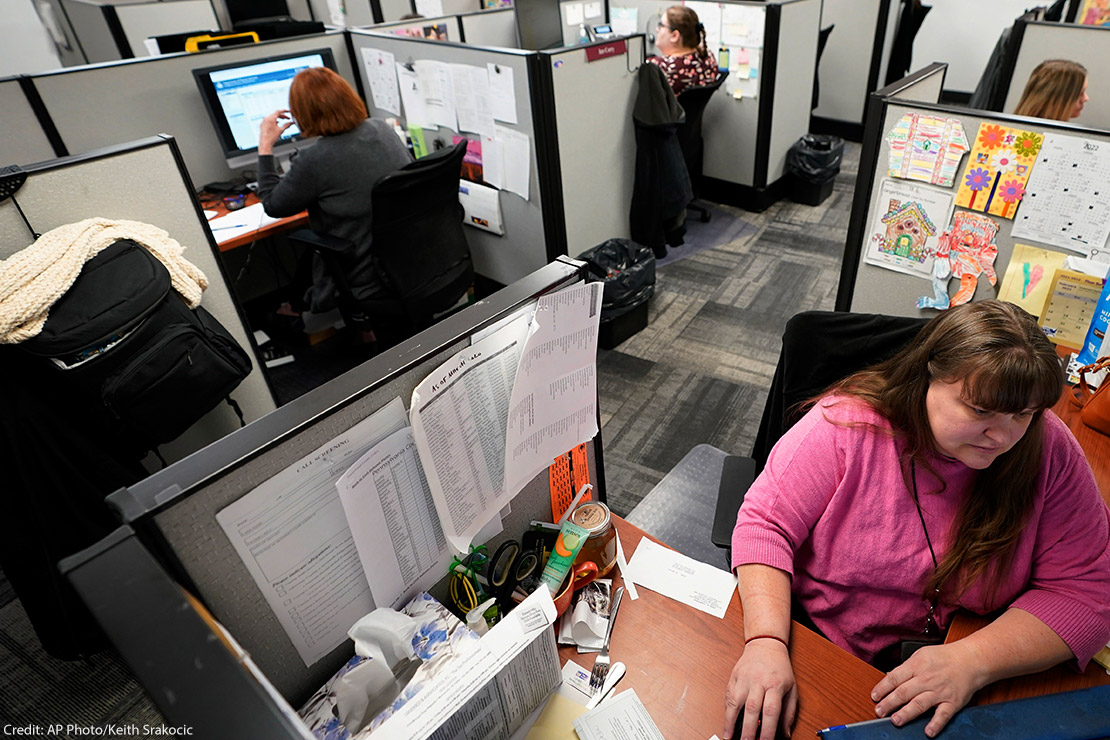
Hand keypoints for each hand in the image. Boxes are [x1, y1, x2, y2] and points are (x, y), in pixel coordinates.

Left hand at [259, 109, 292, 154]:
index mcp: (271, 118)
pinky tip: (276, 124)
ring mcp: (263, 121)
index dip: (284, 111)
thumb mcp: (281, 130)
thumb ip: (287, 125)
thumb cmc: (272, 137)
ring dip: (278, 118)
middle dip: (282, 116)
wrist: (265, 143)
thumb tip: (292, 122)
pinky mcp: (262, 124)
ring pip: (272, 117)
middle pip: (275, 114)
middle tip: (287, 118)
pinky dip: (273, 121)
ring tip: (282, 121)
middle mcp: (266, 118)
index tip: (289, 111)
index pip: (278, 111)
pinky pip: (268, 120)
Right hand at [723, 639, 796, 739]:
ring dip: (732, 722)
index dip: (768, 729)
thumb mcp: (792, 689)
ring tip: (730, 737)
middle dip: (749, 729)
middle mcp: (758, 681)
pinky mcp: (733, 678)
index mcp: (775, 684)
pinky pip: (728, 697)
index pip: (771, 710)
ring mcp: (744, 679)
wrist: (765, 645)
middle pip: (752, 708)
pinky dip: (727, 713)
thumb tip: (785, 734)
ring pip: (736, 702)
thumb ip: (789, 713)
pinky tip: (727, 724)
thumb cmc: (780, 668)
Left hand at [871, 643, 985, 737]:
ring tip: (895, 720)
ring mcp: (939, 692)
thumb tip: (889, 677)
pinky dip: (935, 724)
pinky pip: (943, 715)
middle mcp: (926, 679)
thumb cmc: (944, 657)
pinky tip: (928, 732)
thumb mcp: (921, 655)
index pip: (894, 678)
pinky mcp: (952, 702)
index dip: (882, 688)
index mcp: (916, 666)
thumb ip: (905, 668)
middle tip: (879, 711)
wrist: (970, 660)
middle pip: (903, 692)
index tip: (874, 696)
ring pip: (919, 704)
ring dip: (906, 713)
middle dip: (889, 703)